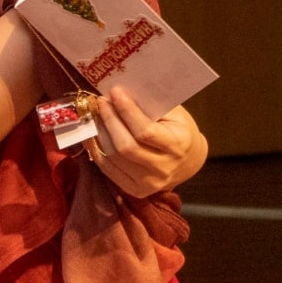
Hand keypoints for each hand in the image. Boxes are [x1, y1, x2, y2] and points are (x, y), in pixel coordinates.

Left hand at [88, 90, 206, 197]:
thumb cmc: (180, 130)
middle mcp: (163, 168)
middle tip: (101, 102)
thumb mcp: (175, 115)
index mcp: (178, 145)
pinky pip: (108, 169)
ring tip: (96, 115)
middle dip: (110, 120)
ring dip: (100, 133)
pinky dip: (97, 150)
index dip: (127, 111)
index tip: (115, 92)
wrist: (187, 162)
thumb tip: (122, 94)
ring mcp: (148, 183)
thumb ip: (152, 106)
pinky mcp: (134, 190)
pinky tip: (94, 134)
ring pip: (113, 158)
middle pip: (126, 146)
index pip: (145, 131)